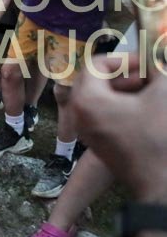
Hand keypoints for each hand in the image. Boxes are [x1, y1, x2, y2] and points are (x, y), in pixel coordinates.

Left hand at [71, 54, 166, 201]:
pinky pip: (104, 112)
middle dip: (125, 72)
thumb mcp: (162, 94)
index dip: (124, 58)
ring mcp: (86, 128)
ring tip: (153, 87)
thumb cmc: (159, 136)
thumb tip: (156, 54)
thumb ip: (157, 67)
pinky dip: (122, 104)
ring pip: (102, 96)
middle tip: (151, 72)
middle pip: (97, 80)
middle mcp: (78, 113)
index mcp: (86, 99)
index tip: (147, 60)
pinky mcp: (97, 139)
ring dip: (126, 87)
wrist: (160, 182)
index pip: (96, 64)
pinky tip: (146, 105)